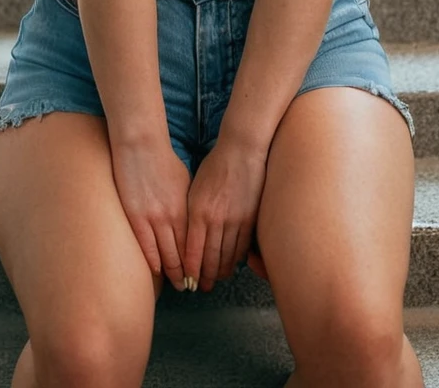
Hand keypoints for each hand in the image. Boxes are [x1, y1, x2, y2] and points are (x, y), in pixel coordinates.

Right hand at [110, 139, 190, 293]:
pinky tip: (157, 272)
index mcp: (185, 209)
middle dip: (187, 274)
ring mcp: (152, 219)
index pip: (195, 246)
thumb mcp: (184, 184)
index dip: (199, 263)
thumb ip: (188, 207)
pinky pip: (145, 247)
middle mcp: (171, 217)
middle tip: (190, 287)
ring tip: (176, 285)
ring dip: (171, 273)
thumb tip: (192, 225)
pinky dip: (153, 262)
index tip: (202, 275)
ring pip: (165, 255)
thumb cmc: (164, 162)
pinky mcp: (134, 217)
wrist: (140, 145)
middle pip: (182, 255)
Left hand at [184, 141, 267, 291]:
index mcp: (198, 213)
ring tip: (216, 278)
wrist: (241, 151)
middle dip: (205, 277)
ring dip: (220, 271)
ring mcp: (235, 221)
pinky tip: (231, 264)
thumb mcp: (194, 189)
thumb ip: (191, 215)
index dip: (191, 271)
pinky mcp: (250, 219)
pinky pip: (242, 247)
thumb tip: (189, 239)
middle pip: (210, 259)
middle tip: (202, 287)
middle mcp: (216, 221)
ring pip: (227, 257)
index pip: (193, 252)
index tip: (188, 282)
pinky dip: (236, 260)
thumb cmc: (214, 167)